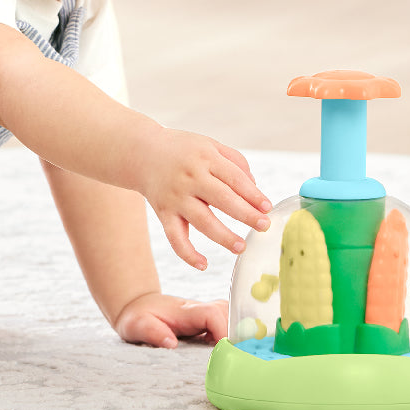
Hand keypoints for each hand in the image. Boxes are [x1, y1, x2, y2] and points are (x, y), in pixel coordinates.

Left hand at [114, 292, 229, 348]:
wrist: (138, 305)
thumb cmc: (138, 317)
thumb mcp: (137, 325)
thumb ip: (152, 332)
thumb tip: (170, 343)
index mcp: (185, 312)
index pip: (211, 314)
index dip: (222, 330)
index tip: (226, 351)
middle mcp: (198, 310)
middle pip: (228, 313)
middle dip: (237, 333)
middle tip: (238, 358)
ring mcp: (204, 314)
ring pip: (231, 315)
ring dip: (238, 333)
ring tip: (237, 356)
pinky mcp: (207, 321)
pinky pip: (227, 323)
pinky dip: (234, 335)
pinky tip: (233, 352)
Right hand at [139, 130, 271, 269]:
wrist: (141, 152)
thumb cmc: (182, 149)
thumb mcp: (209, 144)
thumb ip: (235, 162)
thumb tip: (255, 190)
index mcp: (205, 158)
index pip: (234, 178)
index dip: (253, 195)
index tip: (267, 208)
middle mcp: (190, 177)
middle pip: (222, 199)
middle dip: (246, 215)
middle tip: (264, 226)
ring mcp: (176, 197)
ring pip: (202, 221)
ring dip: (224, 237)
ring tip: (241, 246)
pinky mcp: (164, 213)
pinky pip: (175, 237)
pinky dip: (188, 253)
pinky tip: (203, 264)